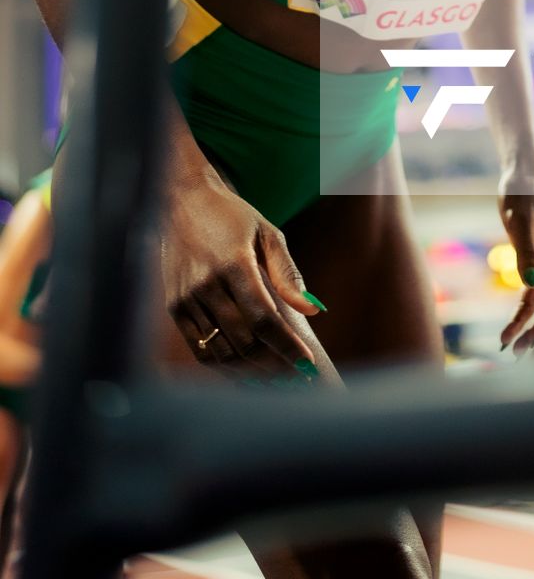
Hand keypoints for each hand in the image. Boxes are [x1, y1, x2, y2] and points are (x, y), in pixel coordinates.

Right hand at [161, 174, 320, 379]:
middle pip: (244, 340)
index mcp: (234, 263)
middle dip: (272, 362)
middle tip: (294, 376)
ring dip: (250, 368)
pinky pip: (199, 348)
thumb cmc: (232, 216)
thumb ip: (288, 274)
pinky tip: (244, 367)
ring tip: (274, 377)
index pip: (264, 319)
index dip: (286, 346)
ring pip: (221, 349)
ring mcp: (186, 298)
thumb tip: (314, 310)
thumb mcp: (267, 234)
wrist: (183, 201)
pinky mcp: (174, 307)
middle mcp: (206, 284)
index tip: (306, 364)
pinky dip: (223, 363)